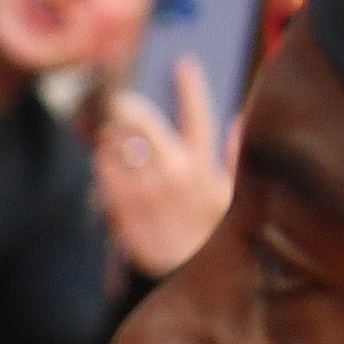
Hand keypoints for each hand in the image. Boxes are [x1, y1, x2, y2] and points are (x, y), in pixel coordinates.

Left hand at [90, 60, 231, 279]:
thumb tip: (241, 120)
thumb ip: (235, 156)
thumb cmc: (210, 237)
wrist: (183, 278)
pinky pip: (102, 167)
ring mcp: (144, 188)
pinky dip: (102, 158)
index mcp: (203, 166)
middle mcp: (173, 172)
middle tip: (123, 102)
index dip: (189, 84)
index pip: (197, 113)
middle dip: (128, 105)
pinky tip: (107, 160)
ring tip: (113, 132)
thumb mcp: (233, 197)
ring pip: (116, 140)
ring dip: (111, 132)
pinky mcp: (119, 203)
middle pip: (141, 120)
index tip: (182, 64)